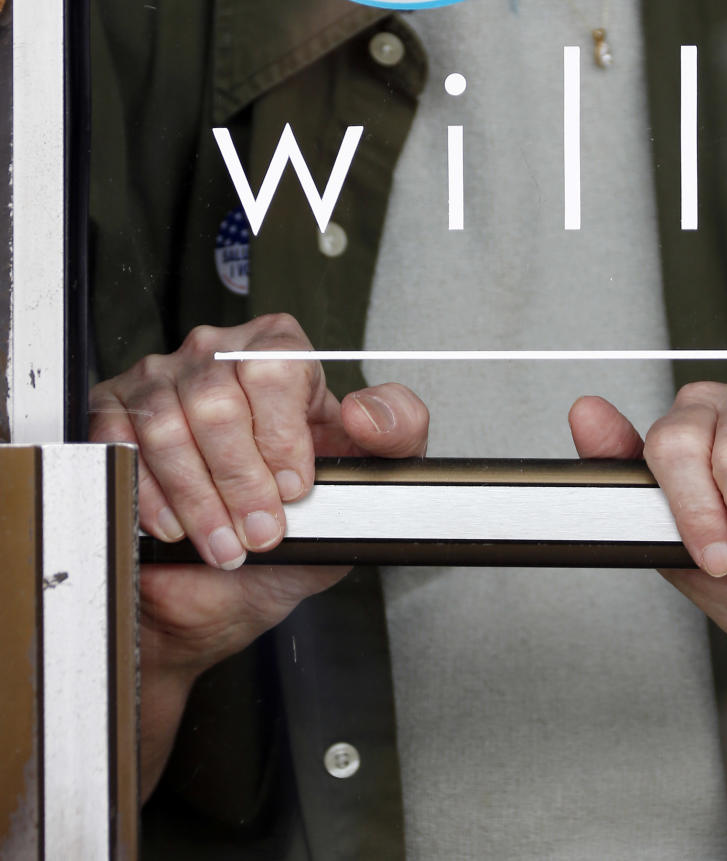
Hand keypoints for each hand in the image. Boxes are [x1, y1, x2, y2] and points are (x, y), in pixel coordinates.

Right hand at [90, 313, 427, 792]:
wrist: (220, 590)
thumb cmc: (291, 530)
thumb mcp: (365, 484)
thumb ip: (397, 434)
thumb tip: (368, 411)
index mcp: (279, 353)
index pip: (276, 362)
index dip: (283, 432)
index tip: (294, 486)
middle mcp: (217, 355)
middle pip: (219, 395)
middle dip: (242, 478)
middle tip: (260, 530)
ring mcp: (159, 381)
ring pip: (169, 424)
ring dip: (199, 497)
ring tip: (224, 542)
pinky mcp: (112, 416)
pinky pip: (121, 444)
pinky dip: (150, 496)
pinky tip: (173, 527)